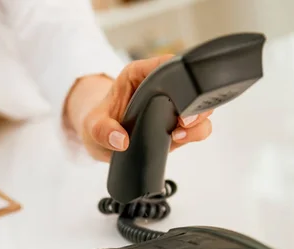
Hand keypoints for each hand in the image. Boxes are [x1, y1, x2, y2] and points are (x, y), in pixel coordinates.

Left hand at [66, 55, 213, 161]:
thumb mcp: (93, 125)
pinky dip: (196, 133)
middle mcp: (160, 89)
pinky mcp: (176, 126)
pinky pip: (197, 127)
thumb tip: (121, 140)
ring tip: (180, 133)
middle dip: (194, 102)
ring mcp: (171, 108)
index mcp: (140, 74)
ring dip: (198, 120)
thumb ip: (103, 131)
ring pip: (200, 107)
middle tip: (184, 121)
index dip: (179, 76)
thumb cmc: (97, 123)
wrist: (100, 139)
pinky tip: (180, 138)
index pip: (167, 64)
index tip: (179, 95)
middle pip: (191, 85)